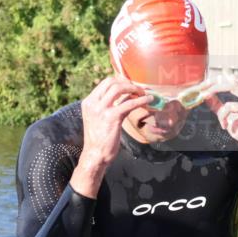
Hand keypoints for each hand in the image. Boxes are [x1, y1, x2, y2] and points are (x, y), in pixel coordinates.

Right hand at [72, 77, 152, 197]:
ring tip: (143, 94)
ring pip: (119, 88)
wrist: (95, 155)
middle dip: (127, 83)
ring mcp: (101, 109)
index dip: (120, 81)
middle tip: (138, 89)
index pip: (105, 83)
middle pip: (112, 82)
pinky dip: (141, 100)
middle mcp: (93, 103)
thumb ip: (109, 106)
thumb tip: (125, 97)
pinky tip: (149, 100)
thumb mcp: (99, 118)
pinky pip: (129, 103)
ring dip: (134, 89)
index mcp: (88, 102)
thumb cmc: (99, 139)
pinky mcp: (112, 117)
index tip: (130, 85)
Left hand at [210, 75, 237, 157]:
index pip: (232, 79)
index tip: (203, 85)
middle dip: (214, 82)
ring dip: (216, 94)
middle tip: (201, 89)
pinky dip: (223, 116)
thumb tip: (206, 96)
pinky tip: (224, 125)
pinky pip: (231, 106)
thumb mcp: (228, 116)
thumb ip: (219, 105)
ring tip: (209, 103)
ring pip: (231, 86)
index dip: (217, 80)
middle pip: (231, 78)